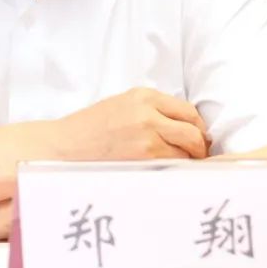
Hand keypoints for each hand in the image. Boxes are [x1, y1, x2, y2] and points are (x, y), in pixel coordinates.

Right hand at [50, 87, 209, 160]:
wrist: (66, 145)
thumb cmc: (91, 128)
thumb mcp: (123, 105)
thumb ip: (152, 110)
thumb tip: (182, 126)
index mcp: (144, 96)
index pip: (188, 110)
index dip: (197, 126)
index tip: (198, 137)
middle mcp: (149, 113)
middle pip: (193, 130)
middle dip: (200, 145)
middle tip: (197, 155)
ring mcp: (148, 136)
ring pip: (186, 150)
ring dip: (189, 160)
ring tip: (183, 165)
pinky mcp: (144, 157)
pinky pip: (173, 165)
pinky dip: (176, 169)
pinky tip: (169, 171)